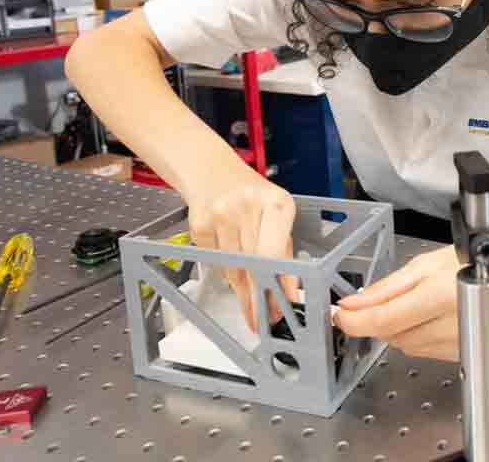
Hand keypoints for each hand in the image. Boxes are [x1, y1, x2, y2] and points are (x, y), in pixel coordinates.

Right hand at [186, 173, 299, 333]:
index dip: (278, 283)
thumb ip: (282, 247)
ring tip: (247, 302)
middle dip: (258, 296)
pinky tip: (228, 264)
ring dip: (241, 289)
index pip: (276, 251)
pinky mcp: (199, 222)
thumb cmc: (250, 195)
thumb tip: (289, 288)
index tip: (281, 307)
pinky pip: (213, 260)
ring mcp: (221, 213)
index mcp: (277, 203)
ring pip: (232, 266)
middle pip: (254, 263)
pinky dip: (223, 268)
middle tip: (262, 319)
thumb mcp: (274, 212)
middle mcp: (249, 205)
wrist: (211, 169)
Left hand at [334, 231, 488, 360]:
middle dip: (376, 319)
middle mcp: (447, 324)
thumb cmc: (472, 263)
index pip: (382, 320)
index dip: (353, 321)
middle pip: (389, 334)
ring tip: (415, 303)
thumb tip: (353, 304)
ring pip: (401, 344)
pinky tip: (428, 316)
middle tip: (382, 298)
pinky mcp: (456, 355)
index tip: (339, 314)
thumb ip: (385, 289)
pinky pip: (418, 350)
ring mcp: (453, 344)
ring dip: (396, 327)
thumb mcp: (422, 265)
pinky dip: (414, 335)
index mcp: (437, 296)